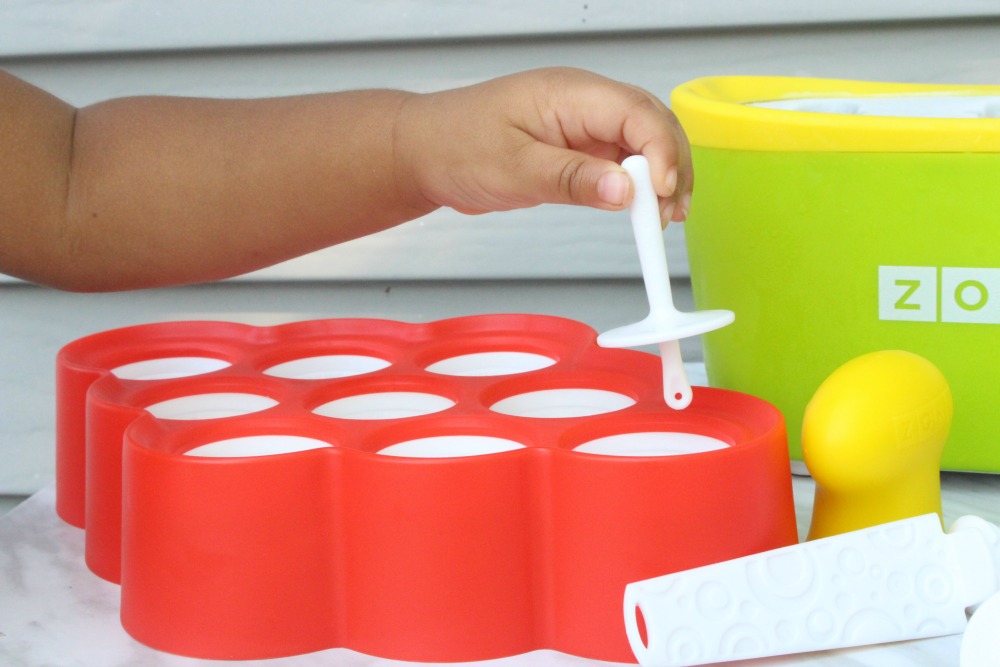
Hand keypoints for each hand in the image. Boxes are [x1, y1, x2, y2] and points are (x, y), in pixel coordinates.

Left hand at [393, 67, 692, 225]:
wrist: (425, 151)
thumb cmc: (456, 146)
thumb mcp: (514, 168)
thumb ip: (571, 180)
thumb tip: (625, 192)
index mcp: (570, 93)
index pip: (638, 113)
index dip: (661, 152)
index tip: (661, 195)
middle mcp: (584, 103)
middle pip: (652, 124)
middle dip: (671, 166)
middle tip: (671, 214)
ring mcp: (583, 124)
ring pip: (643, 143)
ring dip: (661, 177)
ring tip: (665, 218)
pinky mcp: (578, 147)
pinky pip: (622, 160)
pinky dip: (638, 186)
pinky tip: (644, 210)